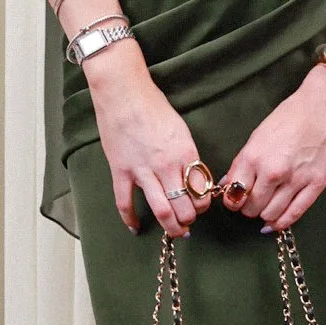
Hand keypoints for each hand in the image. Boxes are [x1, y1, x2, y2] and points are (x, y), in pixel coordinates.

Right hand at [84, 43, 212, 237]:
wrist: (124, 93)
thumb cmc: (154, 106)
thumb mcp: (181, 130)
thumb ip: (187, 156)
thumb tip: (192, 178)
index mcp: (186, 154)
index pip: (201, 191)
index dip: (203, 205)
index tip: (200, 207)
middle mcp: (168, 166)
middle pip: (185, 207)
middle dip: (189, 220)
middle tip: (188, 223)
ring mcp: (143, 171)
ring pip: (161, 211)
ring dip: (170, 226)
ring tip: (173, 231)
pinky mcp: (122, 171)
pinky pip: (125, 203)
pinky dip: (131, 219)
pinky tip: (136, 227)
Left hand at [221, 66, 325, 231]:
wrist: (324, 107)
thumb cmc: (290, 116)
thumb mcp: (258, 136)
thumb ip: (243, 163)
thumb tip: (228, 184)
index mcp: (254, 156)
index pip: (234, 194)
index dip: (232, 200)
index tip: (235, 199)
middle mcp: (272, 172)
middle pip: (251, 208)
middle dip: (248, 208)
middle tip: (252, 202)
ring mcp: (295, 180)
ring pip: (270, 215)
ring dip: (264, 214)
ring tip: (266, 206)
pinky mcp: (315, 185)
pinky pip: (294, 214)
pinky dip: (281, 222)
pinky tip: (275, 222)